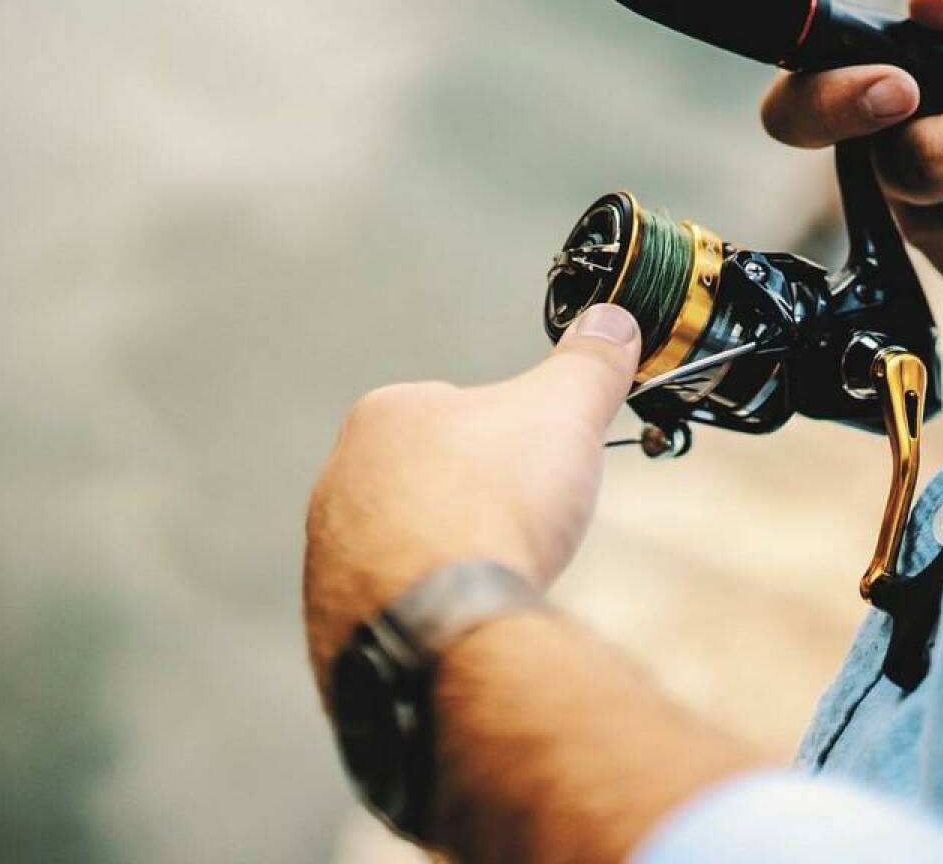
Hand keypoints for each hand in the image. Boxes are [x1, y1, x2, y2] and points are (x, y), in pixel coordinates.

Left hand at [301, 304, 641, 697]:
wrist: (444, 619)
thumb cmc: (492, 504)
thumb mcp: (564, 411)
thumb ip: (588, 364)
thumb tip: (613, 322)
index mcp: (383, 416)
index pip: (452, 410)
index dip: (507, 439)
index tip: (536, 467)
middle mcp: (339, 481)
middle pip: (427, 481)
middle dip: (475, 500)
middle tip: (521, 523)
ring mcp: (329, 555)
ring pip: (406, 546)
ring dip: (450, 558)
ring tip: (496, 574)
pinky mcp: (333, 620)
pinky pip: (392, 607)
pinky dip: (430, 611)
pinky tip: (465, 616)